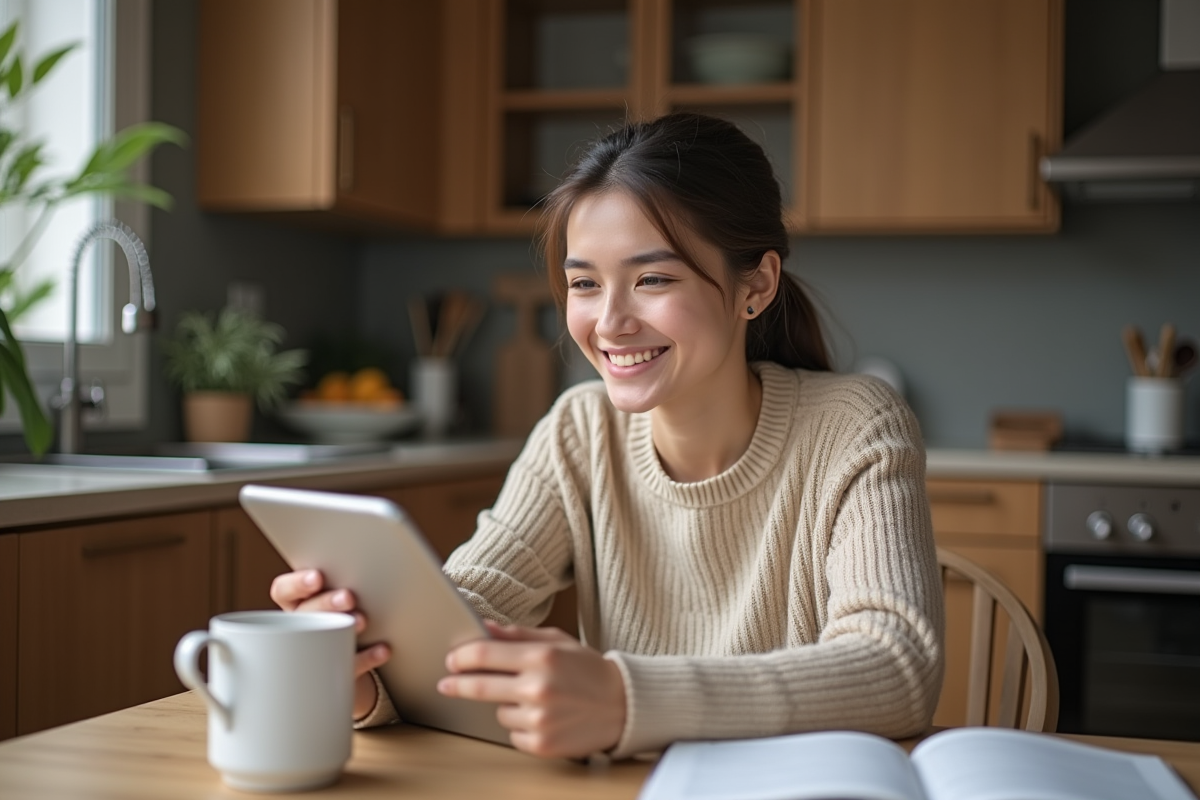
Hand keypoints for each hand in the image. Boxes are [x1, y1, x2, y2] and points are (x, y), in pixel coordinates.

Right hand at [270, 569, 390, 720]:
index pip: (284, 590)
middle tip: (348, 598)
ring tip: (362, 622)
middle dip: (326, 603)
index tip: (317, 577)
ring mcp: (316, 650)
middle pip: (305, 612)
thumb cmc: (337, 616)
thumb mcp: (333, 599)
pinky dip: (368, 657)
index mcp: (296, 603)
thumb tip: (366, 570)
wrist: (346, 661)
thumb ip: (339, 586)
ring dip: (342, 629)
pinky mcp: (336, 671)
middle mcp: (302, 625)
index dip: (297, 583)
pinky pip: (350, 666)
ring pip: (322, 640)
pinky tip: (382, 649)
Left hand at [438, 620, 626, 758]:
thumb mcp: (556, 641)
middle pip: (479, 687)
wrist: (624, 705)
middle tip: (446, 682)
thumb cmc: (587, 669)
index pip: (484, 655)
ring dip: (505, 705)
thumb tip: (483, 628)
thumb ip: (517, 635)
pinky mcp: (542, 745)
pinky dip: (520, 727)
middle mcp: (538, 689)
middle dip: (457, 684)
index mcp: (541, 657)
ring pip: (498, 712)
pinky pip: (512, 735)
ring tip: (534, 698)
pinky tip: (542, 717)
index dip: (461, 657)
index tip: (451, 660)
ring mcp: (539, 720)